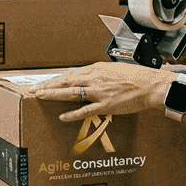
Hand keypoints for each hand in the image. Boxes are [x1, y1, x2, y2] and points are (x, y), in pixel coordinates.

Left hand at [31, 62, 174, 121]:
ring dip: (54, 94)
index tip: (44, 83)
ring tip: (40, 97)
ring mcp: (99, 92)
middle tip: (34, 90)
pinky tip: (62, 116)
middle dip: (48, 86)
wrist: (151, 85)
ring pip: (71, 92)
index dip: (55, 79)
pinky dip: (73, 113)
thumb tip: (90, 78)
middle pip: (66, 81)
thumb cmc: (137, 77)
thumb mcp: (115, 70)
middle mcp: (95, 78)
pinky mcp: (106, 105)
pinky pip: (86, 110)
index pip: (71, 74)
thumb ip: (101, 74)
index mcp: (97, 69)